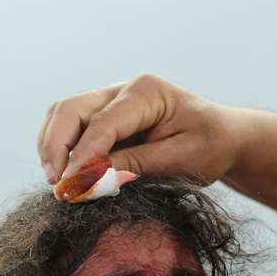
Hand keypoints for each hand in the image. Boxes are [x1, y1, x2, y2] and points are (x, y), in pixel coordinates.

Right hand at [37, 74, 243, 185]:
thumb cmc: (210, 147)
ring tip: (56, 181)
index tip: (70, 185)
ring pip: (64, 114)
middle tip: (55, 184)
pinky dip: (62, 148)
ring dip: (52, 146)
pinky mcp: (106, 117)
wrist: (223, 138)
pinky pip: (72, 126)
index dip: (82, 155)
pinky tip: (65, 174)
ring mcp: (111, 101)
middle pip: (71, 109)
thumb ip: (136, 165)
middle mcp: (123, 90)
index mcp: (146, 92)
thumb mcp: (180, 159)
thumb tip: (92, 177)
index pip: (102, 122)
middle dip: (55, 146)